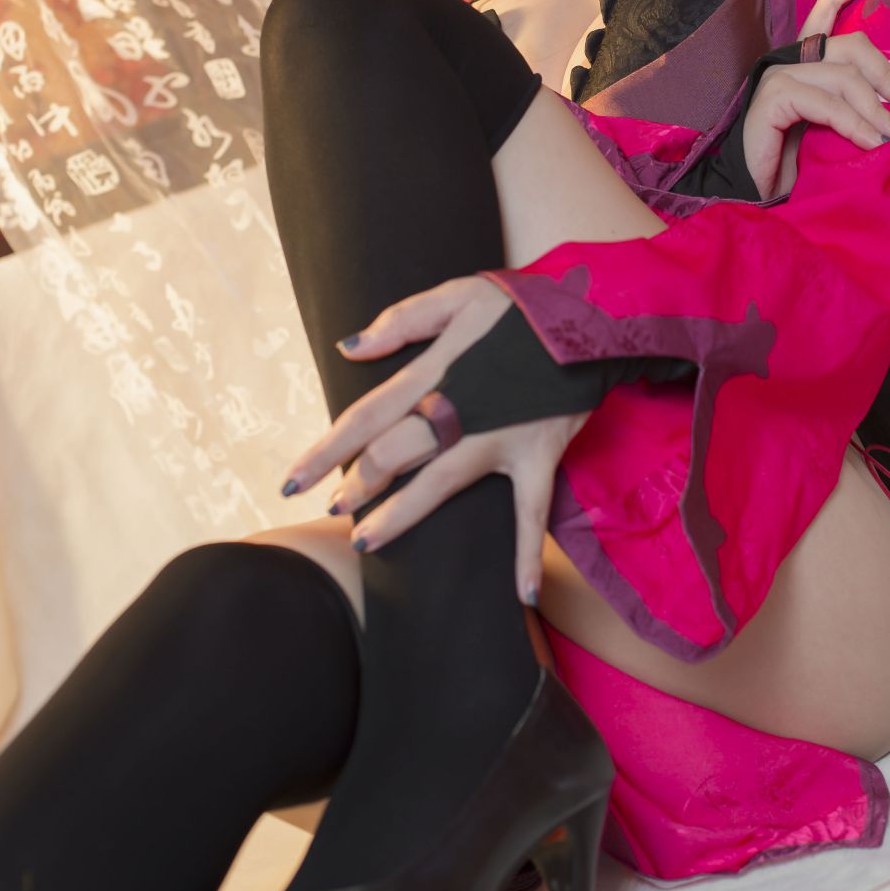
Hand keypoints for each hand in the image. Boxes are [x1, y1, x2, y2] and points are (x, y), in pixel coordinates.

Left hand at [280, 275, 591, 602]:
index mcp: (436, 369)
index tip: (295, 477)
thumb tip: (349, 349)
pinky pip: (532, 512)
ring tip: (366, 540)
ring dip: (401, 515)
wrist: (594, 315)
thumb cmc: (523, 305)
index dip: (328, 448)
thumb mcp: (460, 293)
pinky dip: (527, 552)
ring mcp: (501, 437)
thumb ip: (401, 319)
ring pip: (441, 485)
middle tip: (334, 506)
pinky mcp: (539, 455)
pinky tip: (522, 596)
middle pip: (395, 453)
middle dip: (358, 484)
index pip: (368, 414)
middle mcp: (462, 409)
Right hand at [740, 0, 889, 197]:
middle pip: (850, 44)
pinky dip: (853, 123)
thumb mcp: (840, 129)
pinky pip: (825, 101)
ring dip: (876, 108)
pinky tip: (868, 142)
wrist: (758, 198)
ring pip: (843, 75)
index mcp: (806, 61)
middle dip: (886, 72)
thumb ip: (862, 107)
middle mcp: (791, 60)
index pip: (829, 8)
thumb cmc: (800, 166)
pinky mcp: (772, 97)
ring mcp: (779, 76)